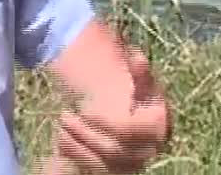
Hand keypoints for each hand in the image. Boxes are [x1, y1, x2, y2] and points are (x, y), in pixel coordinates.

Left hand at [51, 47, 170, 173]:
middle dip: (85, 133)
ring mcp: (131, 165)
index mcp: (158, 126)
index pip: (132, 130)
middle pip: (114, 150)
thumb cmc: (134, 99)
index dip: (106, 123)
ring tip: (62, 125)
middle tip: (64, 116)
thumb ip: (139, 72)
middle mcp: (147, 150)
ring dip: (77, 144)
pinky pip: (93, 171)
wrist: (128, 124)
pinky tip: (62, 139)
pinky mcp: (114, 172)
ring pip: (101, 164)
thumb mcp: (139, 83)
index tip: (86, 110)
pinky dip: (75, 155)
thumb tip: (137, 57)